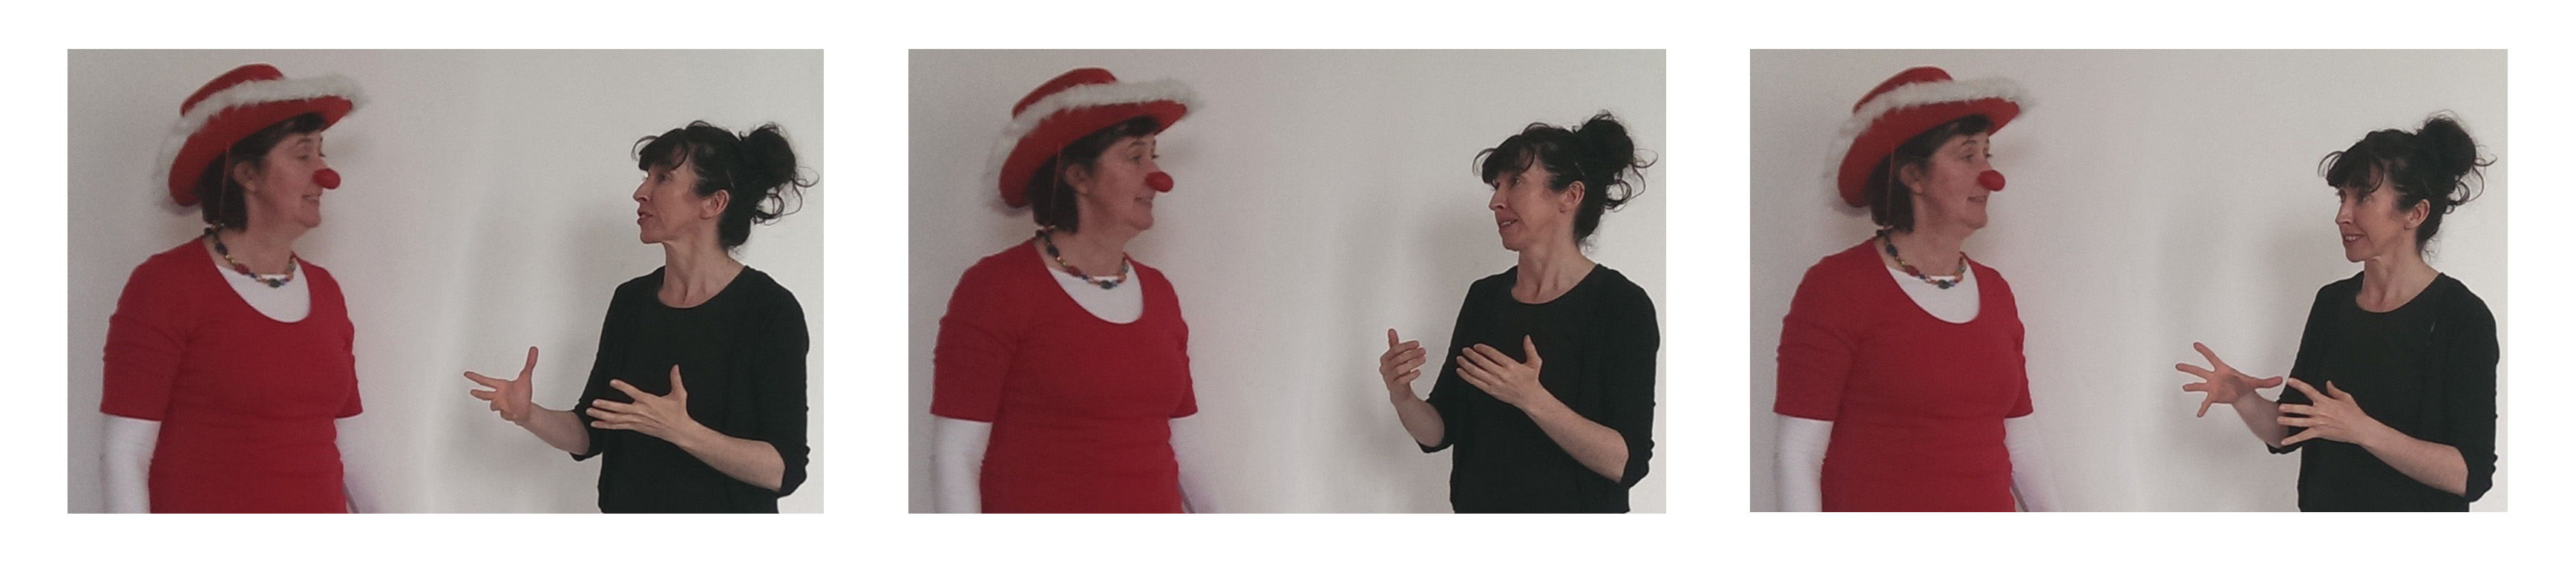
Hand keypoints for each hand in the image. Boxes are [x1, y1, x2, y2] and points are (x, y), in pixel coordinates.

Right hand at [465, 346, 539, 423]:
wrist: (527, 410)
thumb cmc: (524, 394)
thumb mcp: (526, 377)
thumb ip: (530, 363)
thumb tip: (534, 349)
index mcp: (501, 386)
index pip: (485, 381)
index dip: (475, 377)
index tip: (466, 374)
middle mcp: (499, 395)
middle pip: (484, 394)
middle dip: (478, 393)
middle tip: (471, 391)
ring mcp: (501, 405)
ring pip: (493, 405)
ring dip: (499, 405)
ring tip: (509, 405)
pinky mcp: (504, 414)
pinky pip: (504, 413)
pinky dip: (509, 413)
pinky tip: (514, 412)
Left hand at [586, 365, 705, 442]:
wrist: (679, 430)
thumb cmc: (678, 413)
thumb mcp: (679, 394)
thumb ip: (675, 380)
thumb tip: (675, 367)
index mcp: (650, 401)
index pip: (634, 393)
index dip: (623, 387)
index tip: (613, 382)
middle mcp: (641, 411)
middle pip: (620, 409)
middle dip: (606, 406)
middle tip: (595, 402)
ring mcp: (637, 421)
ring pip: (616, 418)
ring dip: (602, 415)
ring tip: (590, 411)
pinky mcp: (636, 427)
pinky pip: (618, 426)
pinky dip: (606, 425)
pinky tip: (596, 423)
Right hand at [1379, 328, 1426, 397]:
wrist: (1399, 390)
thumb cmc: (1397, 372)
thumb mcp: (1396, 357)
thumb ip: (1394, 344)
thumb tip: (1391, 330)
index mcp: (1384, 359)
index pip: (1395, 349)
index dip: (1407, 345)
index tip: (1417, 344)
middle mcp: (1384, 368)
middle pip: (1399, 358)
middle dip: (1412, 353)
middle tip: (1423, 351)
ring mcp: (1388, 378)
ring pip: (1400, 369)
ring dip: (1414, 363)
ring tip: (1423, 359)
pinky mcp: (1394, 386)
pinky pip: (1402, 380)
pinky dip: (1411, 375)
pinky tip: (1418, 371)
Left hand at [1456, 336, 1554, 409]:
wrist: (1529, 398)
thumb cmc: (1531, 380)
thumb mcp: (1534, 363)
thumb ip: (1530, 349)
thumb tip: (1527, 338)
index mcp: (1511, 365)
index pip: (1493, 354)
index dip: (1483, 349)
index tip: (1476, 346)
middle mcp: (1501, 374)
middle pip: (1482, 362)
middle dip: (1471, 355)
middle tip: (1465, 350)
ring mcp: (1495, 383)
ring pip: (1476, 372)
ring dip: (1466, 364)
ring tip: (1460, 359)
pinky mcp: (1491, 390)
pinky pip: (1475, 382)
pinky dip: (1466, 376)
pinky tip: (1460, 371)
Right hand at [2175, 342, 2281, 416]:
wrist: (2240, 393)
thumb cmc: (2244, 384)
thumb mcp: (2256, 382)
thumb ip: (2267, 381)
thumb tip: (2282, 379)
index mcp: (2223, 370)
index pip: (2212, 358)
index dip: (2204, 351)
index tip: (2195, 344)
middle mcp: (2214, 377)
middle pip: (2199, 371)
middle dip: (2189, 368)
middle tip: (2178, 366)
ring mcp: (2212, 386)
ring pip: (2198, 385)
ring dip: (2191, 386)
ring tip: (2185, 387)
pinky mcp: (2213, 396)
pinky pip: (2206, 402)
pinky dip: (2203, 408)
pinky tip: (2199, 414)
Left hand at [2278, 378, 2390, 446]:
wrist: (2360, 429)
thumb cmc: (2355, 415)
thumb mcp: (2346, 398)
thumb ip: (2334, 391)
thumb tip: (2328, 383)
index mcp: (2325, 402)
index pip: (2309, 391)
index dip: (2299, 385)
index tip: (2290, 381)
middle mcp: (2320, 412)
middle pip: (2301, 408)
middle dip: (2290, 408)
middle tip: (2280, 407)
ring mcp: (2319, 423)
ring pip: (2300, 422)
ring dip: (2289, 421)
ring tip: (2279, 420)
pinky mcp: (2319, 433)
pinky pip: (2304, 436)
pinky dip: (2293, 439)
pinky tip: (2285, 441)